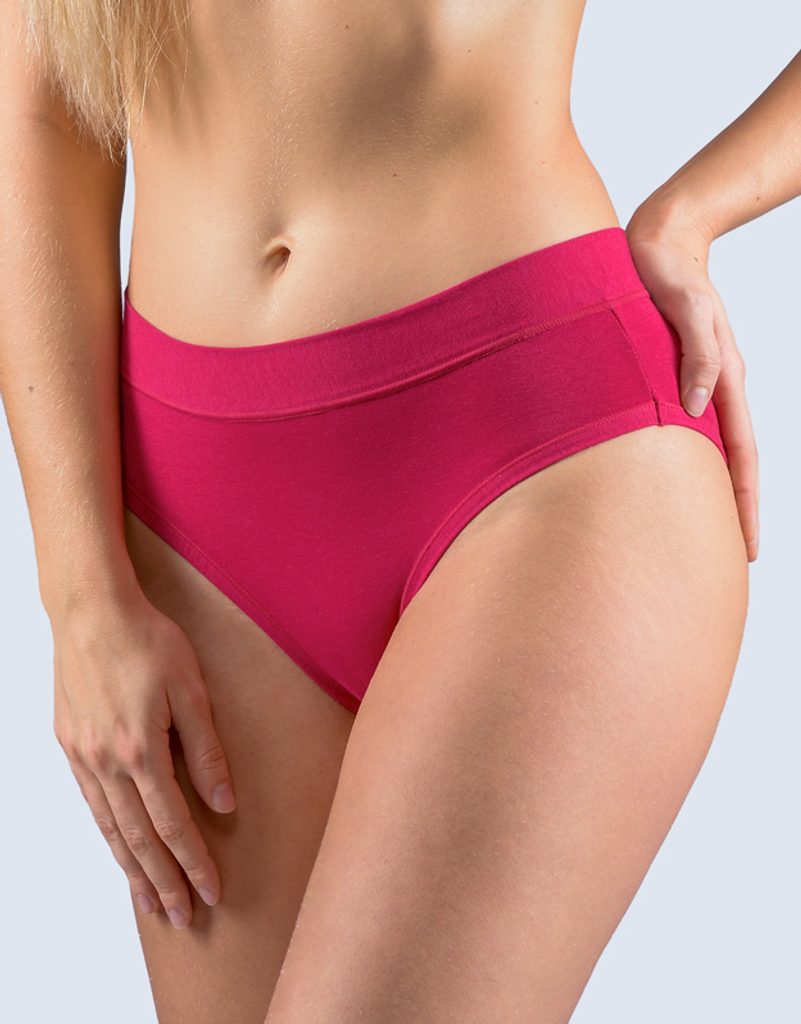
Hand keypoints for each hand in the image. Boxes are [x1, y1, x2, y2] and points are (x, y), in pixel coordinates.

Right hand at [50, 584, 236, 928]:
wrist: (91, 612)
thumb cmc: (148, 641)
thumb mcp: (191, 690)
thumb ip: (207, 750)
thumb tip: (224, 804)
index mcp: (141, 750)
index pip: (173, 824)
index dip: (193, 862)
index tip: (212, 891)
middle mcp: (106, 763)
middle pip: (139, 839)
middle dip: (163, 882)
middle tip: (183, 916)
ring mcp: (82, 757)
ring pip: (110, 829)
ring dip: (131, 869)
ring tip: (150, 902)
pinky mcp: (70, 746)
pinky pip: (91, 805)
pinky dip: (107, 836)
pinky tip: (119, 850)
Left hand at [625, 209, 758, 561]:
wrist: (658, 241)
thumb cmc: (667, 271)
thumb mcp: (686, 306)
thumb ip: (697, 352)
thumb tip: (698, 406)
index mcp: (724, 378)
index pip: (741, 455)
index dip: (744, 502)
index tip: (746, 545)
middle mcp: (712, 389)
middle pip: (730, 463)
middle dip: (733, 510)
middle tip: (730, 557)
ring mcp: (693, 384)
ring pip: (707, 450)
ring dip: (710, 490)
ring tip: (701, 531)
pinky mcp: (669, 376)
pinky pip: (682, 430)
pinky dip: (684, 462)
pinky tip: (668, 480)